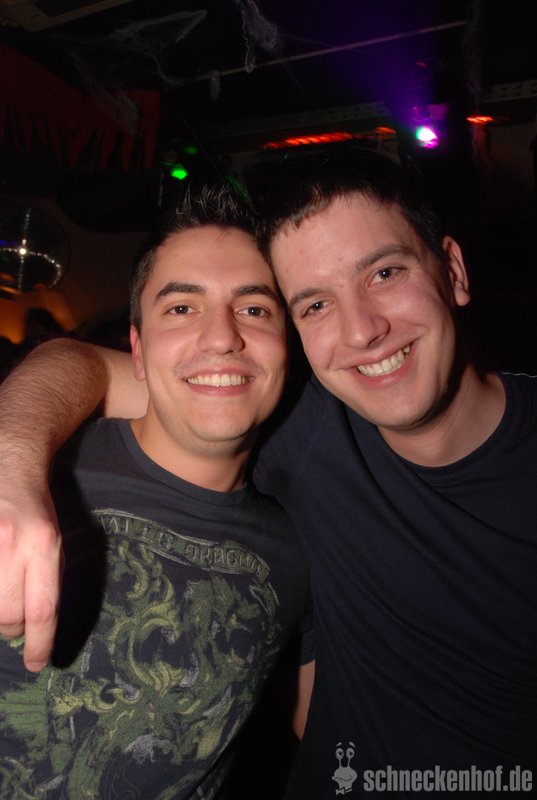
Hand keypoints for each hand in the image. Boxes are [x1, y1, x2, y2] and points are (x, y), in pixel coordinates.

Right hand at [0, 487, 62, 670]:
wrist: (10, 472)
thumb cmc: (37, 514)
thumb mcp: (55, 544)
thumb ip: (46, 583)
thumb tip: (36, 629)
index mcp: (44, 545)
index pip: (43, 609)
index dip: (39, 643)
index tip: (37, 664)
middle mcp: (13, 544)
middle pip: (8, 613)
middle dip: (12, 630)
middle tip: (15, 628)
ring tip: (4, 605)